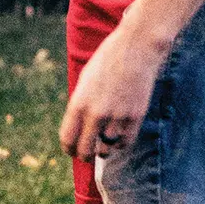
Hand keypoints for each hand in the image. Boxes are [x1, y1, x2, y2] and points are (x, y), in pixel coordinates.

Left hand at [59, 22, 168, 161]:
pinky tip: (117, 139)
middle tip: (87, 154)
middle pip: (85, 150)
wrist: (136, 48)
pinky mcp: (135, 116)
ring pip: (107, 149)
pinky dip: (120, 144)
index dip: (68, 149)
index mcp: (79, 102)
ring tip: (104, 144)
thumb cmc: (108, 61)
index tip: (72, 151)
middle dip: (84, 155)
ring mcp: (117, 116)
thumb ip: (80, 104)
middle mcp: (96, 113)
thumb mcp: (85, 80)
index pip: (68, 139)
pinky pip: (125, 143)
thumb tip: (78, 128)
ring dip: (104, 149)